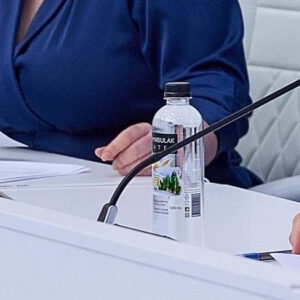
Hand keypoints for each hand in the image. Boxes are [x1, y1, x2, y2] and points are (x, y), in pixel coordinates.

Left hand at [97, 124, 216, 174]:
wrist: (198, 137)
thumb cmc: (166, 138)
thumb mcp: (142, 138)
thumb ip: (122, 145)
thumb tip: (101, 152)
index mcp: (152, 126)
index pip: (131, 133)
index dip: (117, 144)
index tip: (106, 154)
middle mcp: (162, 134)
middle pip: (140, 146)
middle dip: (125, 159)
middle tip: (117, 166)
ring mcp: (172, 146)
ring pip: (150, 158)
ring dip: (134, 167)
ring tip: (124, 171)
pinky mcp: (179, 158)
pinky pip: (163, 167)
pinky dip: (148, 173)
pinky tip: (140, 173)